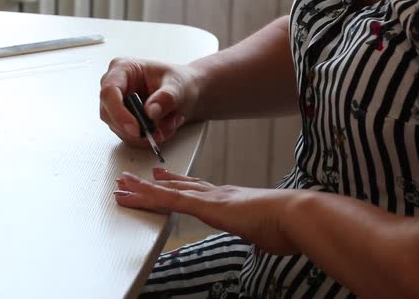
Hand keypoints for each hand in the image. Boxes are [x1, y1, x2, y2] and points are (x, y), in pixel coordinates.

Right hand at [99, 58, 201, 146]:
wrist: (187, 93)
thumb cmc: (179, 81)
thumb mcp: (178, 86)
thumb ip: (165, 98)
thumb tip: (151, 112)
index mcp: (123, 68)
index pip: (109, 92)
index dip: (119, 113)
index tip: (136, 128)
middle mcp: (116, 86)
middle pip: (109, 114)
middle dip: (135, 129)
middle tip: (158, 132)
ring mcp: (118, 105)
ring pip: (120, 129)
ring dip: (146, 134)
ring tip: (170, 123)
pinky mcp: (124, 120)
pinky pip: (129, 136)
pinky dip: (149, 138)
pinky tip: (165, 126)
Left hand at [114, 168, 299, 255]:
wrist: (297, 215)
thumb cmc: (288, 226)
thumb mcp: (269, 231)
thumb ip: (262, 233)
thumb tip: (268, 239)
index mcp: (230, 199)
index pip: (196, 190)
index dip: (176, 184)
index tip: (162, 178)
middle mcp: (216, 193)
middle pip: (176, 188)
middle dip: (152, 184)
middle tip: (132, 177)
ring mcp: (210, 198)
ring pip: (167, 192)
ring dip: (142, 189)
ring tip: (122, 184)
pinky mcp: (206, 206)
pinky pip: (171, 201)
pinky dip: (151, 197)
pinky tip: (136, 194)